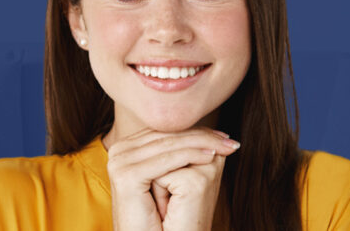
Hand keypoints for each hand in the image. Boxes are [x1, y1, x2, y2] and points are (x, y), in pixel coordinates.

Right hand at [106, 127, 240, 230]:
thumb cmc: (164, 218)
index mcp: (126, 148)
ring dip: (201, 143)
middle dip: (201, 136)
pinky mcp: (126, 175)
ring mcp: (120, 161)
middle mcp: (119, 150)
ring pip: (169, 145)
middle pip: (167, 136)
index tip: (223, 135)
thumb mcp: (173, 178)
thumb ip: (179, 151)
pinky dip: (190, 156)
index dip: (195, 131)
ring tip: (226, 146)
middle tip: (230, 140)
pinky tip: (210, 157)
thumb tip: (210, 130)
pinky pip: (166, 160)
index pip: (166, 131)